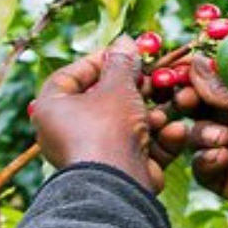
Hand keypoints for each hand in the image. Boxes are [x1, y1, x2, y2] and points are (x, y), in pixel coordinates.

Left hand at [32, 36, 185, 192]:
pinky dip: (158, 140)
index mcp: (52, 109)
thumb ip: (123, 63)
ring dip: (152, 117)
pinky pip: (139, 149)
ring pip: (127, 126)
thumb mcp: (118, 86)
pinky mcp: (117, 172)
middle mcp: (66, 133)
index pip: (71, 76)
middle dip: (135, 91)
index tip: (124, 52)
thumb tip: (125, 42)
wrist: (116, 185)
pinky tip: (174, 132)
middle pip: (104, 102)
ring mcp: (93, 154)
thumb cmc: (107, 128)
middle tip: (154, 79)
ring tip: (163, 113)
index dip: (99, 61)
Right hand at [185, 56, 227, 220]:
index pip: (212, 88)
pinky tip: (223, 158)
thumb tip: (195, 63)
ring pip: (196, 139)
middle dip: (189, 106)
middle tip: (186, 101)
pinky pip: (201, 168)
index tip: (180, 76)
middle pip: (199, 112)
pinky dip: (207, 161)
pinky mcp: (225, 180)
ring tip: (222, 139)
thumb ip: (220, 88)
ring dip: (203, 135)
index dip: (195, 83)